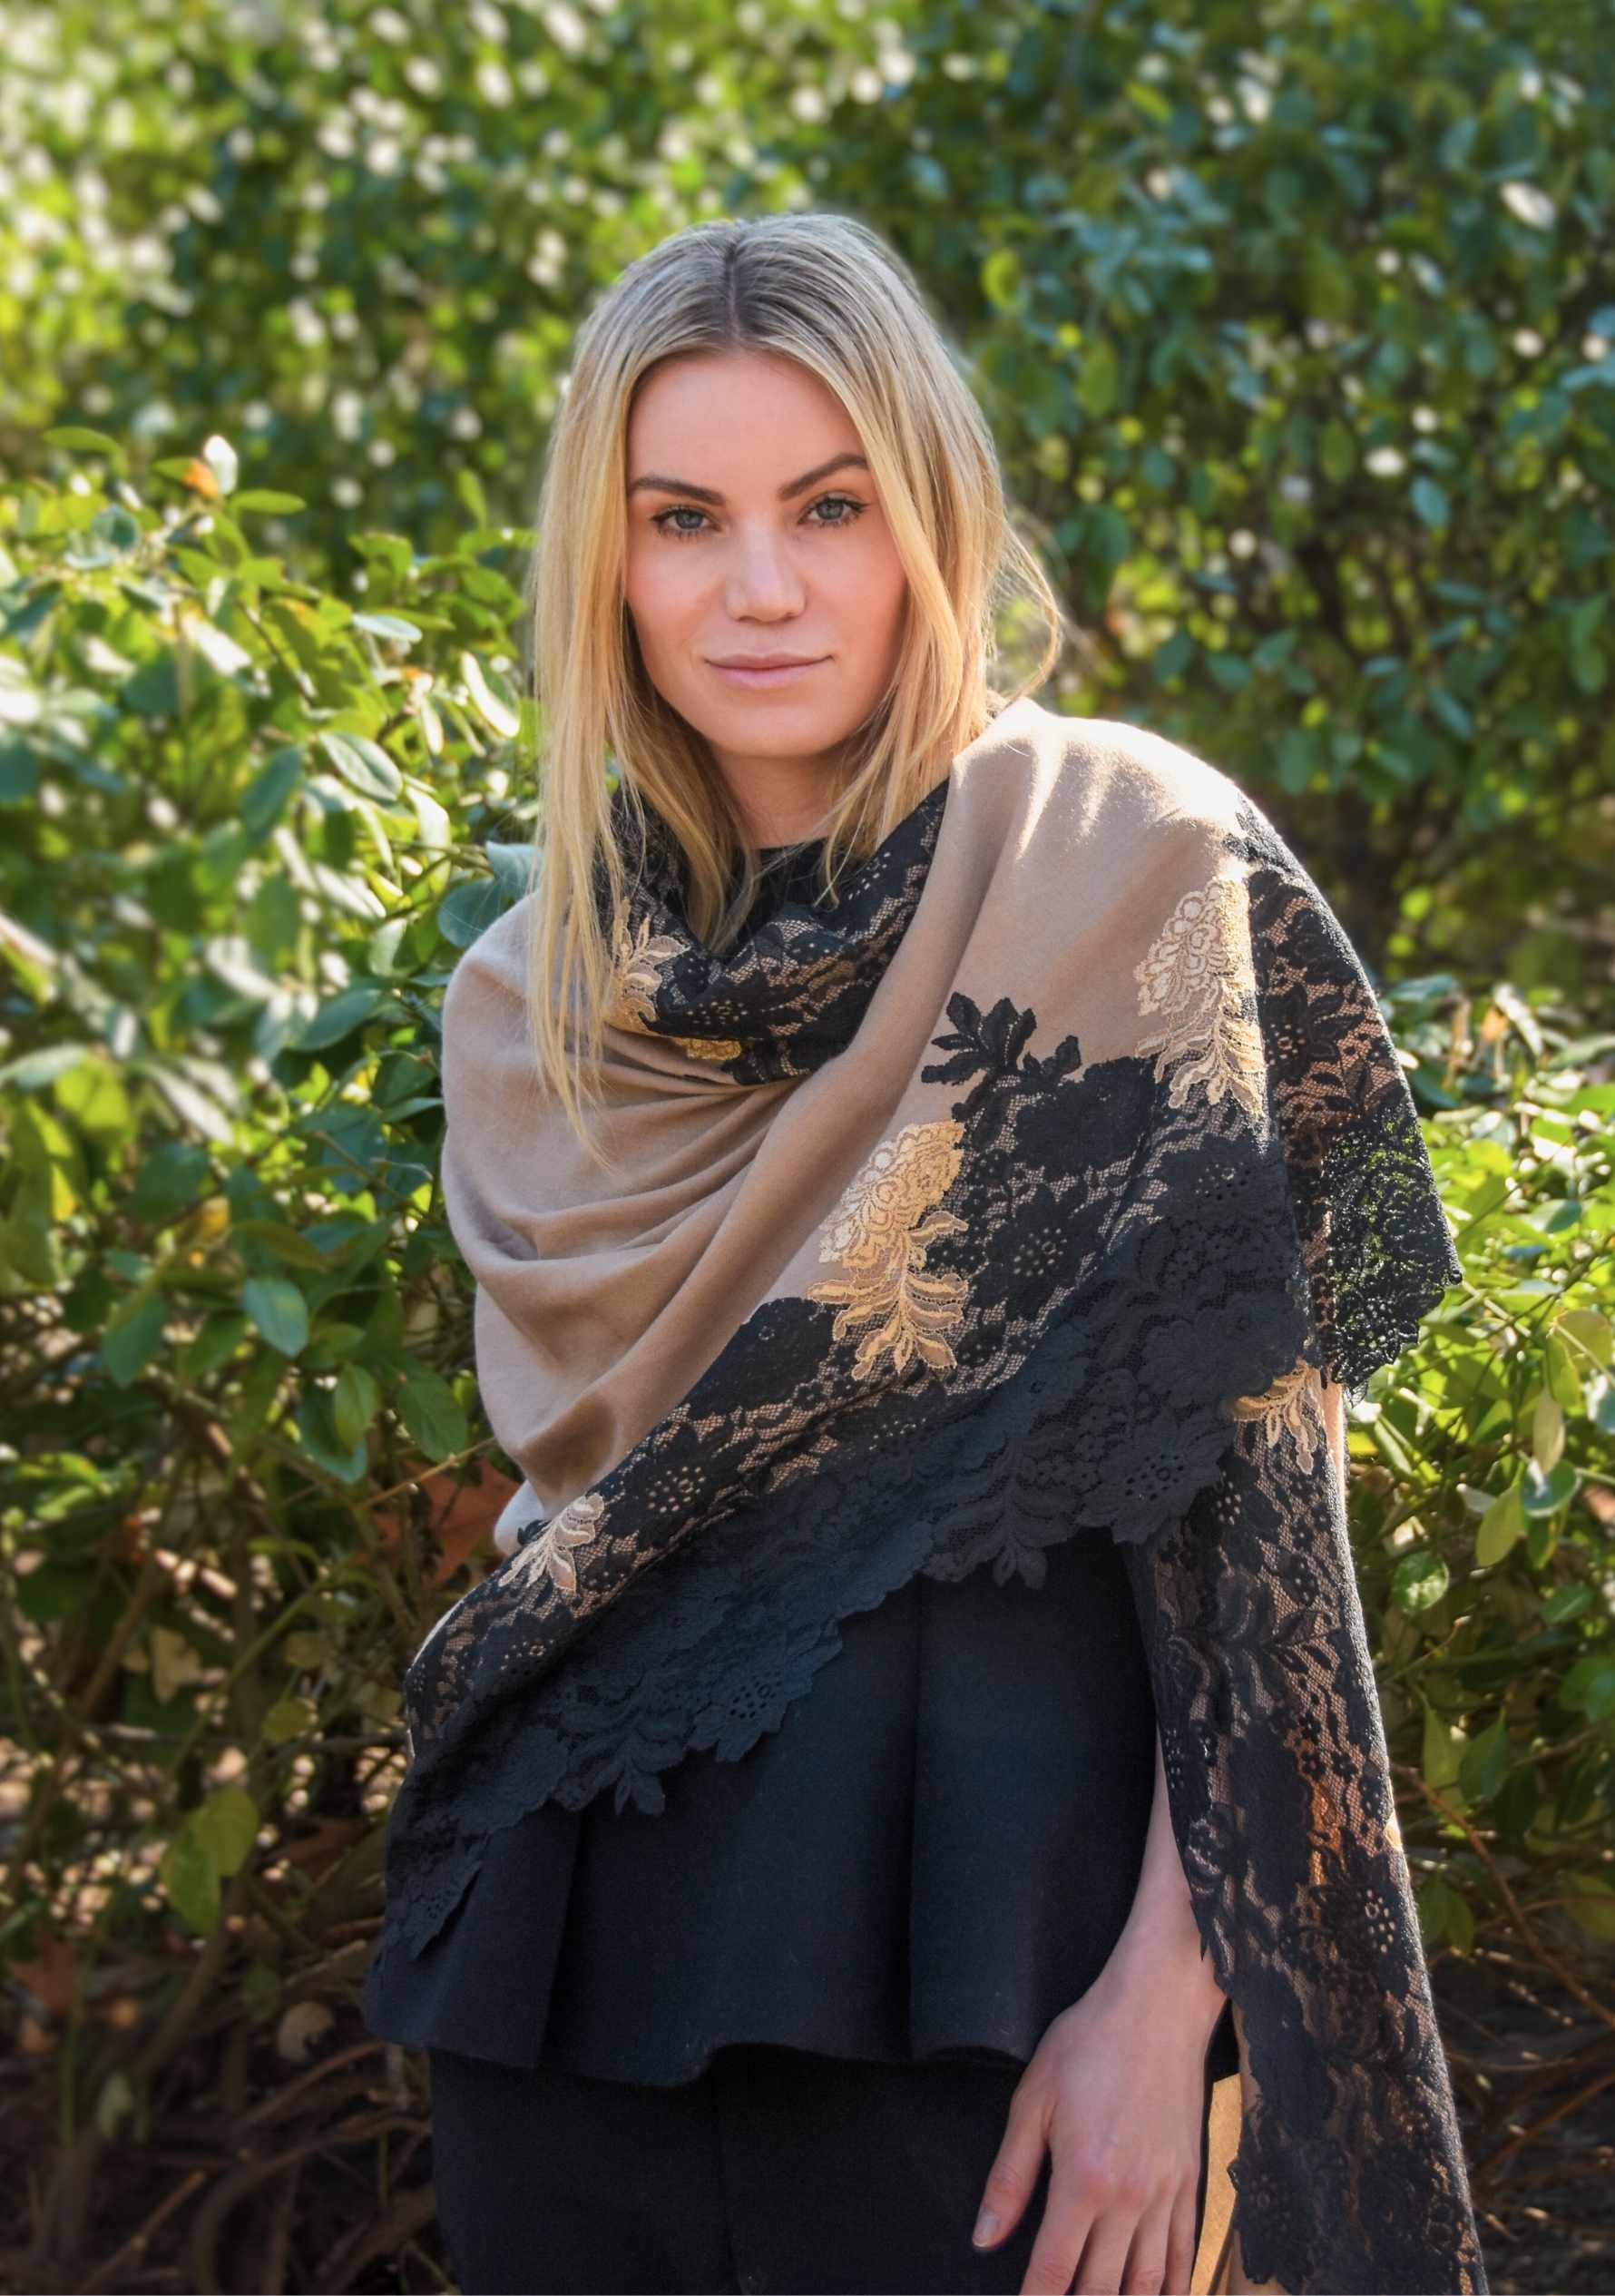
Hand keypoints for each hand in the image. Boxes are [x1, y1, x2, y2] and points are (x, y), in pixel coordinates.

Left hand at [971, 1961, 1214, 2294]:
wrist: (1157, 2007)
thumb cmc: (1089, 2044)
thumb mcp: (1033, 2100)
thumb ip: (1010, 2177)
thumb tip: (985, 2238)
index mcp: (1083, 2179)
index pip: (1054, 2268)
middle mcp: (1129, 2198)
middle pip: (1101, 2287)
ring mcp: (1166, 2194)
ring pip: (1147, 2281)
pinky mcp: (1191, 2182)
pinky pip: (1185, 2251)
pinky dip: (1173, 2286)